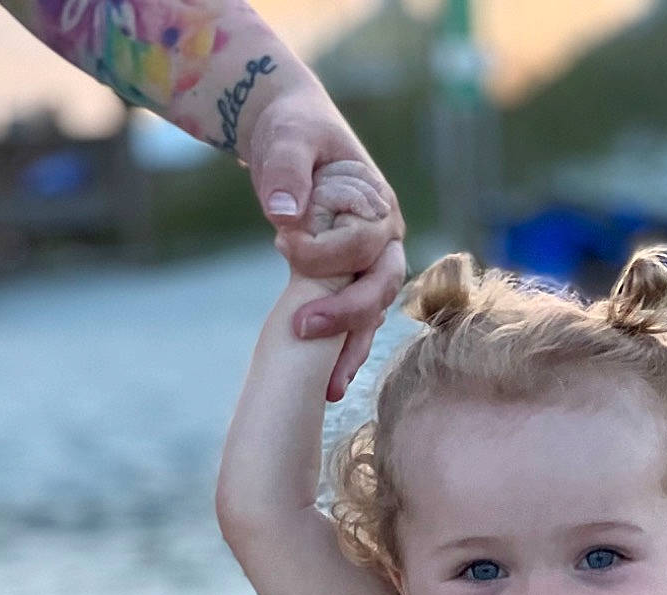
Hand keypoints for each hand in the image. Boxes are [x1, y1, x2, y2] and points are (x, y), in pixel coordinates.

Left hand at [245, 85, 405, 399]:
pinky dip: (340, 354)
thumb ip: (286, 170)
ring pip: (371, 316)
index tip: (281, 242)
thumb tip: (285, 215)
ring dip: (349, 353)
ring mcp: (371, 268)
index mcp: (379, 206)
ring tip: (327, 391)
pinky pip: (354, 325)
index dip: (325, 250)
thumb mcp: (287, 138)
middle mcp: (385, 242)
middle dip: (346, 316)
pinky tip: (323, 388)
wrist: (292, 137)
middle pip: (381, 290)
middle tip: (303, 331)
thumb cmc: (293, 130)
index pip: (363, 243)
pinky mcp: (350, 285)